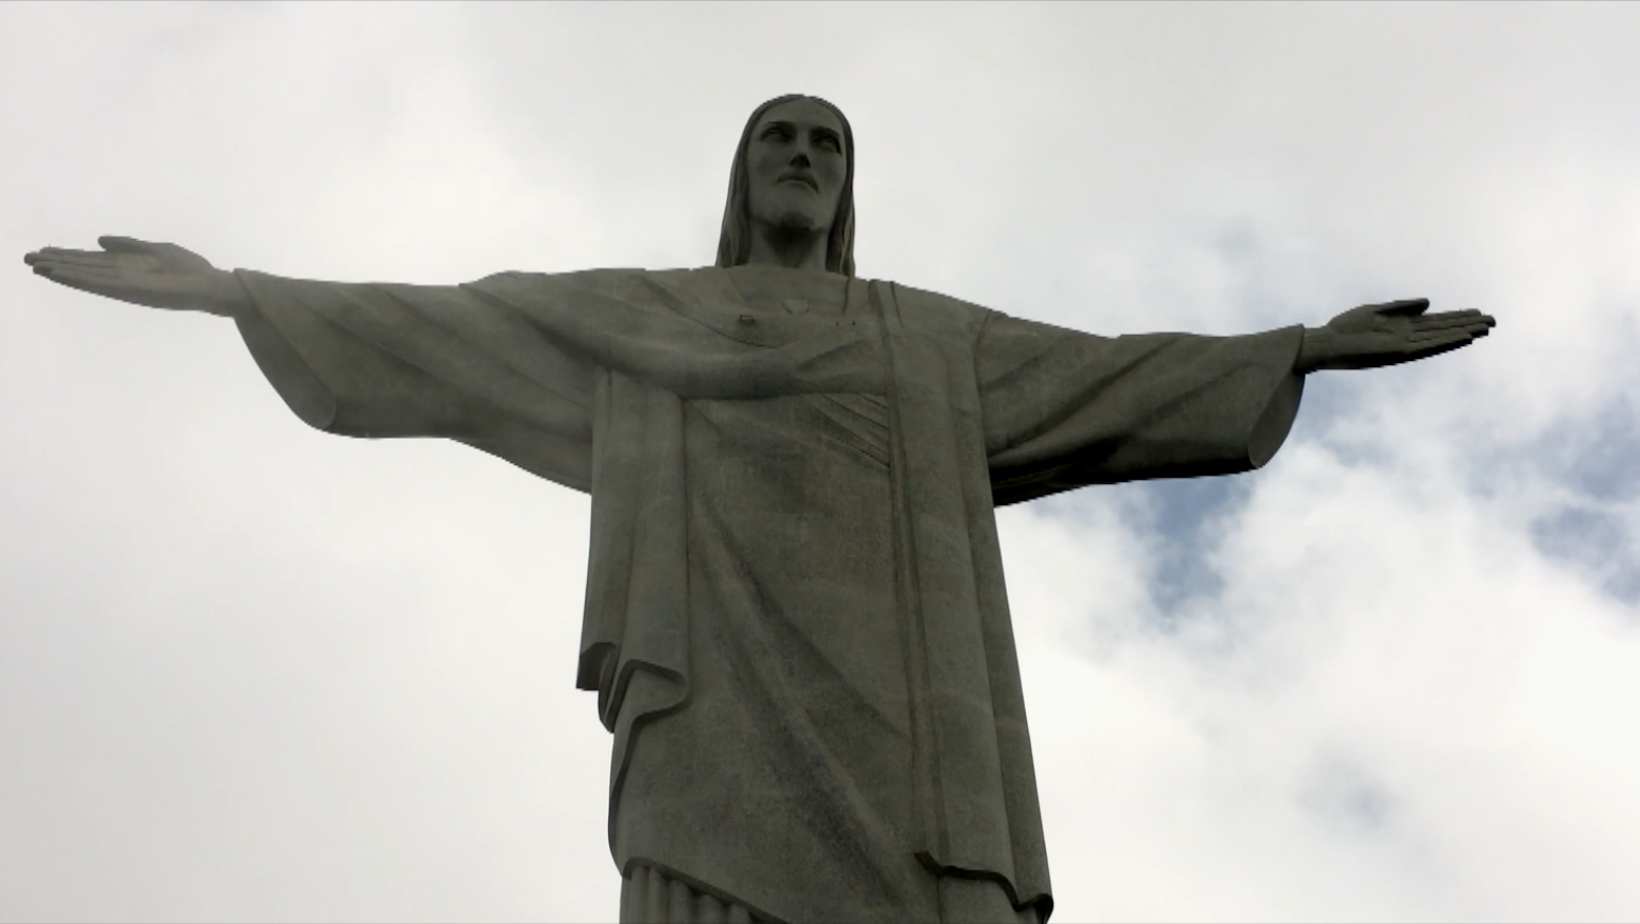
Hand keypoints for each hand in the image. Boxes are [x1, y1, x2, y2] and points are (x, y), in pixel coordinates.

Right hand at [23, 236, 242, 316]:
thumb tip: (99, 240)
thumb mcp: (157, 249)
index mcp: (128, 265)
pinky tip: (65, 275)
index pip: (91, 260)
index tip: (43, 251)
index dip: (67, 256)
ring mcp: (127, 284)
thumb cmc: (190, 269)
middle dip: (56, 263)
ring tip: (36, 266)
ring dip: (62, 271)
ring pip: (88, 276)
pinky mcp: (134, 291)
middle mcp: (123, 276)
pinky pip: (103, 284)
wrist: (213, 286)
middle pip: (83, 268)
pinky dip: (83, 279)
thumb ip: (129, 244)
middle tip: (26, 258)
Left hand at [1298, 298, 1495, 371]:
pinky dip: (1444, 343)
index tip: (1479, 312)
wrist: (1325, 343)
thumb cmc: (1346, 327)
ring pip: (1440, 339)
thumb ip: (1402, 307)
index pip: (1437, 321)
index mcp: (1403, 326)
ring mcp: (1403, 345)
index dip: (1458, 317)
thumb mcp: (1375, 311)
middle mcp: (1407, 337)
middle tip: (1494, 321)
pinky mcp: (1396, 353)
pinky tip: (1461, 338)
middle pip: (1444, 329)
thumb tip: (1429, 302)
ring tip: (1484, 329)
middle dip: (1467, 325)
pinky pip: (1426, 347)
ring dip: (1461, 334)